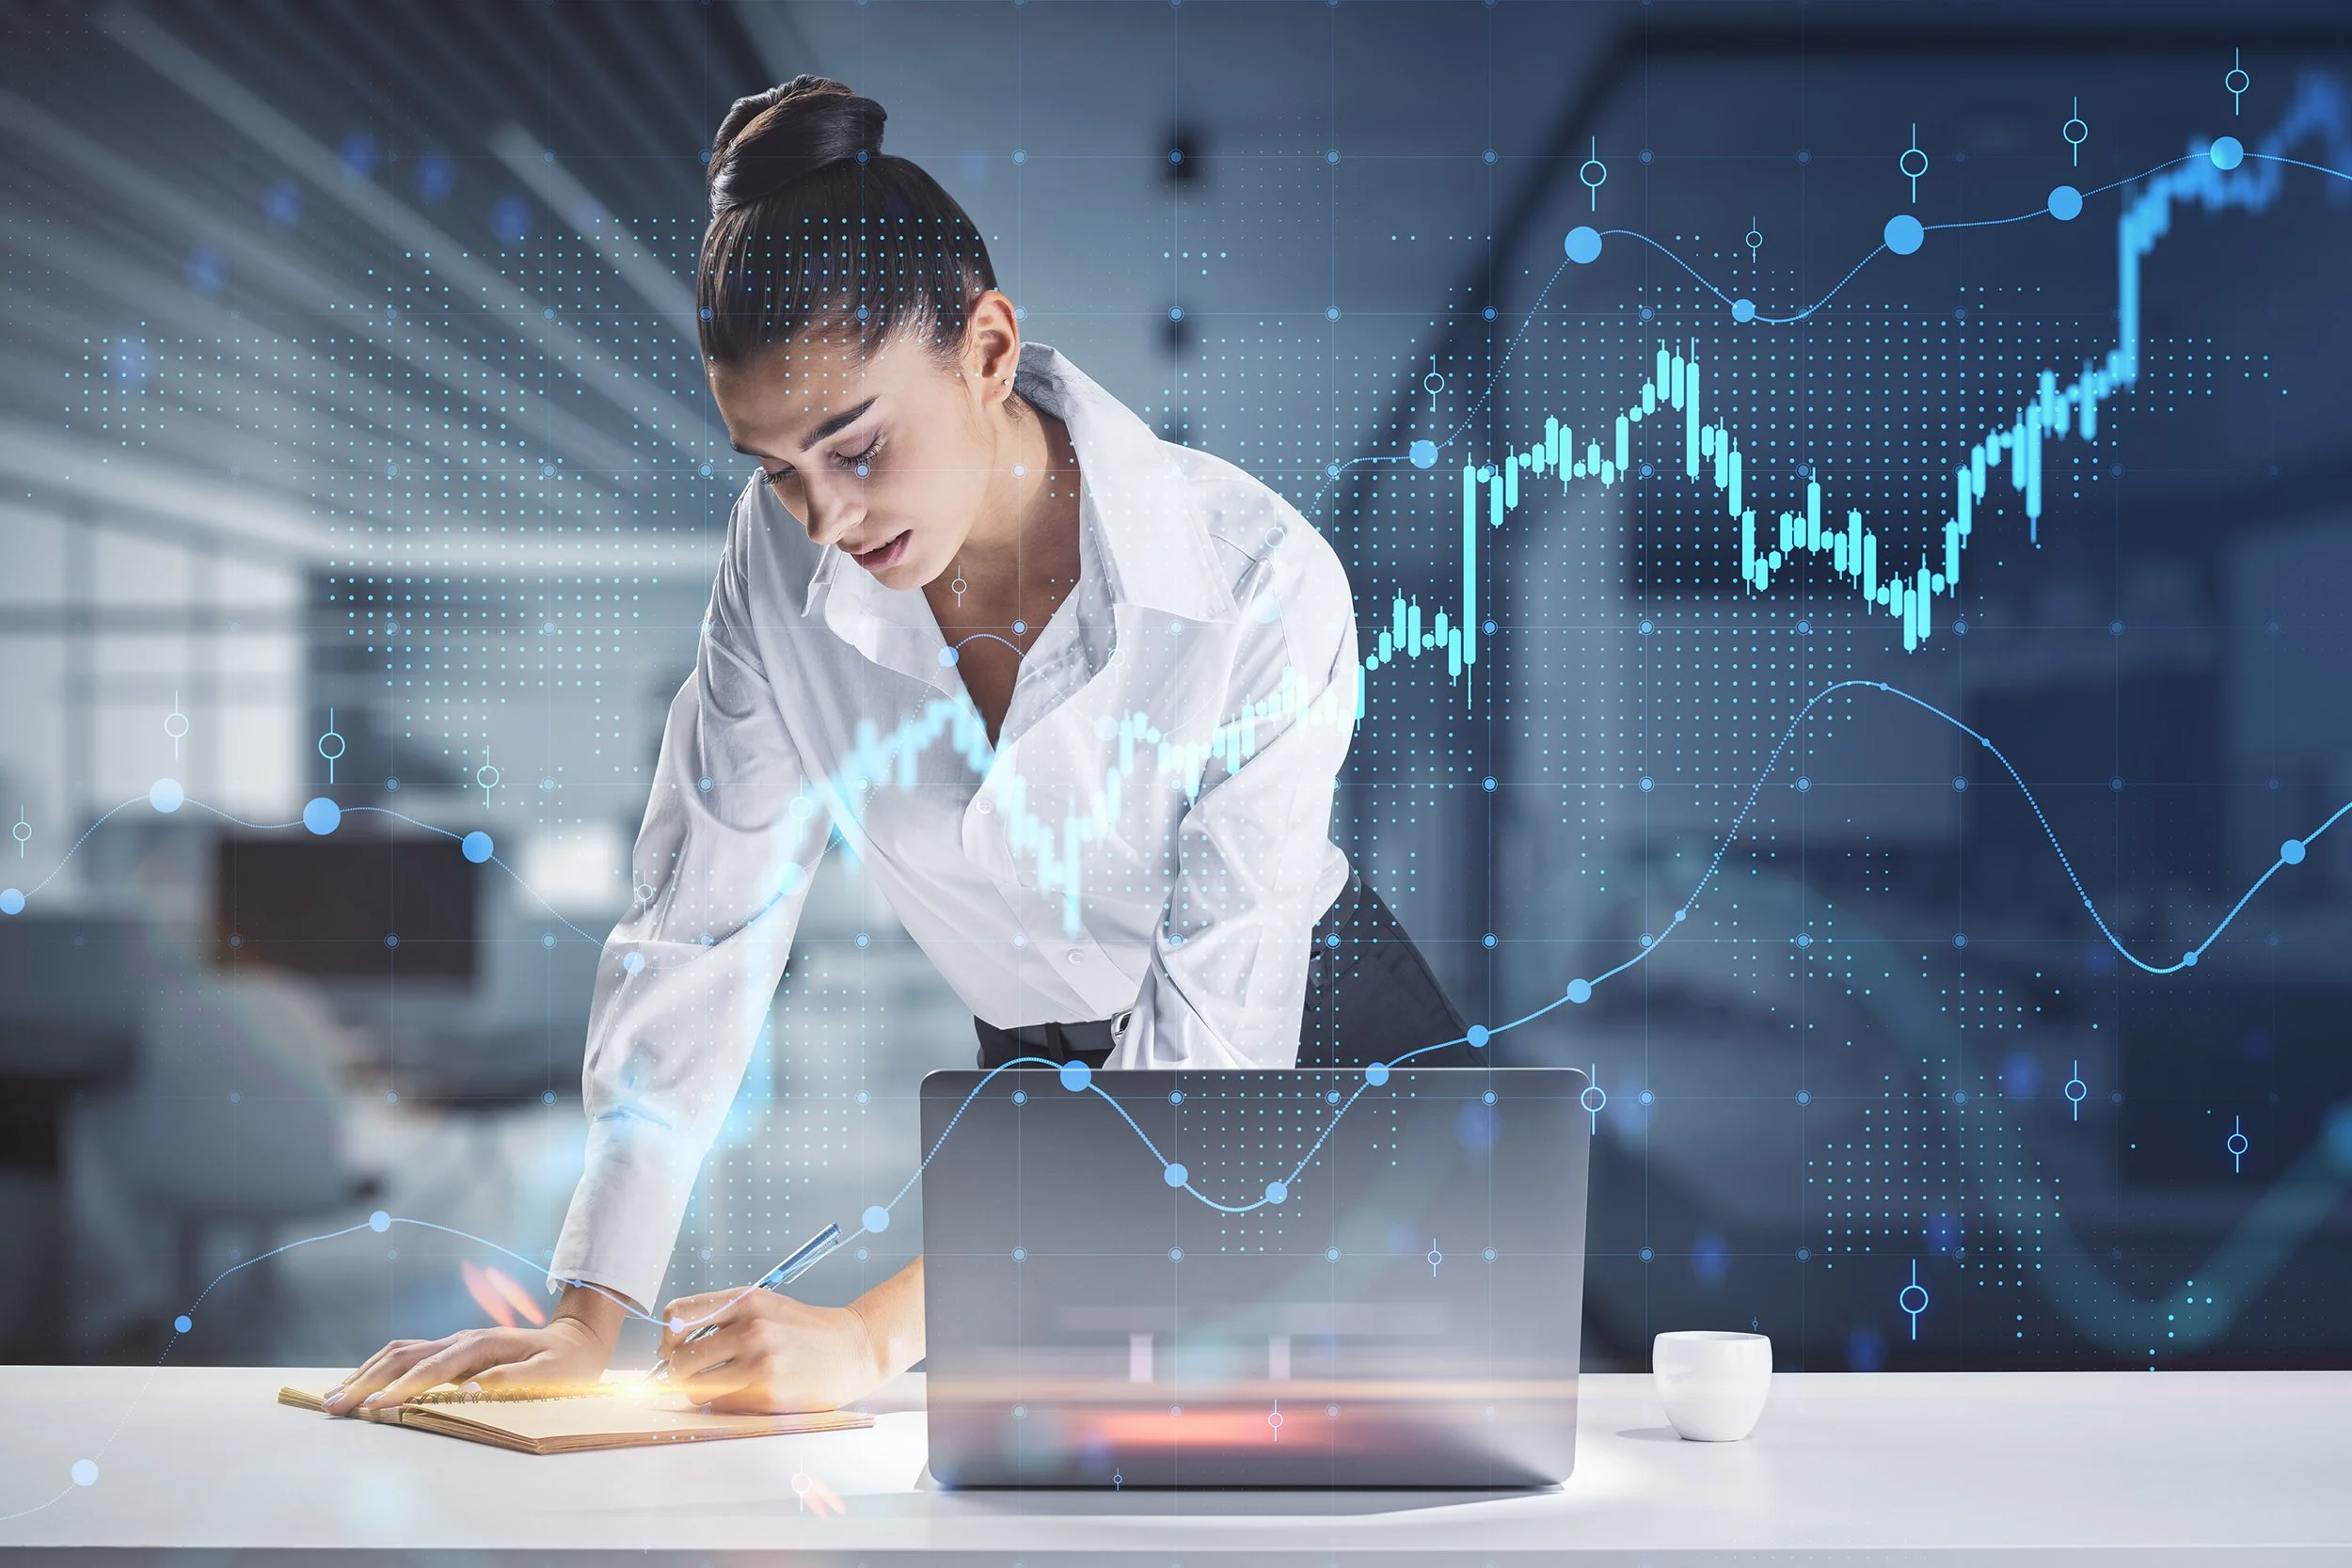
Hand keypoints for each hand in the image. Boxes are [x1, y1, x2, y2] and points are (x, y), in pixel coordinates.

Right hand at [323, 1284, 625, 1413]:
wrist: (576, 1342)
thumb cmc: (566, 1366)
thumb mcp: (551, 1376)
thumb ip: (512, 1381)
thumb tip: (470, 1389)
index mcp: (484, 1345)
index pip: (433, 1367)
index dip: (401, 1387)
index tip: (372, 1405)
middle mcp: (462, 1339)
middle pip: (404, 1356)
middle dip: (366, 1381)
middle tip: (333, 1406)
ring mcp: (454, 1343)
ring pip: (399, 1352)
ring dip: (364, 1373)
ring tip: (332, 1397)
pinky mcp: (451, 1351)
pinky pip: (407, 1355)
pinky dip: (377, 1368)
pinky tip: (360, 1383)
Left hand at [655, 1286, 886, 1413]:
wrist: (853, 1348)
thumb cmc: (803, 1330)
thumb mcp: (764, 1306)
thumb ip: (722, 1318)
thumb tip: (671, 1347)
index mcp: (745, 1300)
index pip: (677, 1315)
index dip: (667, 1338)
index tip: (674, 1348)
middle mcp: (750, 1328)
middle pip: (679, 1360)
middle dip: (681, 1373)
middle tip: (697, 1375)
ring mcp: (760, 1362)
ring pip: (694, 1388)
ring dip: (701, 1392)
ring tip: (722, 1386)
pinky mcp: (768, 1394)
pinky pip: (722, 1406)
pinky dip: (725, 1405)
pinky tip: (746, 1394)